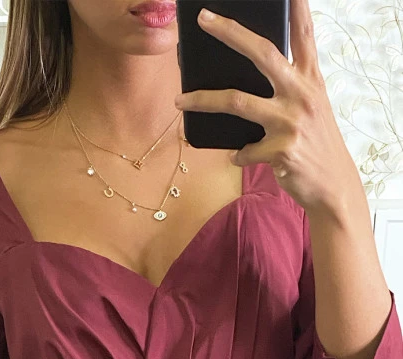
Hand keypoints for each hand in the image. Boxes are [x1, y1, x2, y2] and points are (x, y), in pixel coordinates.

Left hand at [174, 0, 362, 215]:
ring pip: (236, 101)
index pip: (304, 34)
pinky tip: (237, 156)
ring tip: (180, 101)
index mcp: (310, 79)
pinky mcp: (282, 150)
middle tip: (204, 19)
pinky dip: (236, 154)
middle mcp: (302, 94)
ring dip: (203, 100)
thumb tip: (245, 76)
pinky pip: (243, 150)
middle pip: (262, 53)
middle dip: (230, 32)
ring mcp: (292, 122)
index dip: (296, 7)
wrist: (332, 185)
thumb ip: (288, 87)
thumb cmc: (315, 144)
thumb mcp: (312, 107)